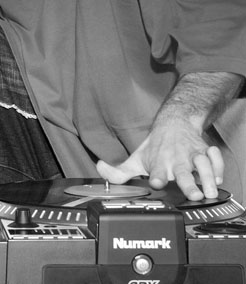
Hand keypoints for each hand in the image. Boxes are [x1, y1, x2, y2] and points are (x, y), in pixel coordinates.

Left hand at [96, 119, 223, 200]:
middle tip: (194, 195)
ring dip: (208, 177)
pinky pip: (216, 159)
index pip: (156, 171)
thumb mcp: (136, 159)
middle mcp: (176, 160)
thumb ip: (119, 172)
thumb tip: (100, 170)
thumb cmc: (156, 146)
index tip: (156, 182)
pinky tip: (218, 178)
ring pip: (203, 165)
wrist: (174, 123)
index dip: (156, 177)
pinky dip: (219, 167)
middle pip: (183, 172)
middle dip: (188, 183)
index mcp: (159, 163)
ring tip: (209, 191)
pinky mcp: (206, 152)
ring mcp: (192, 156)